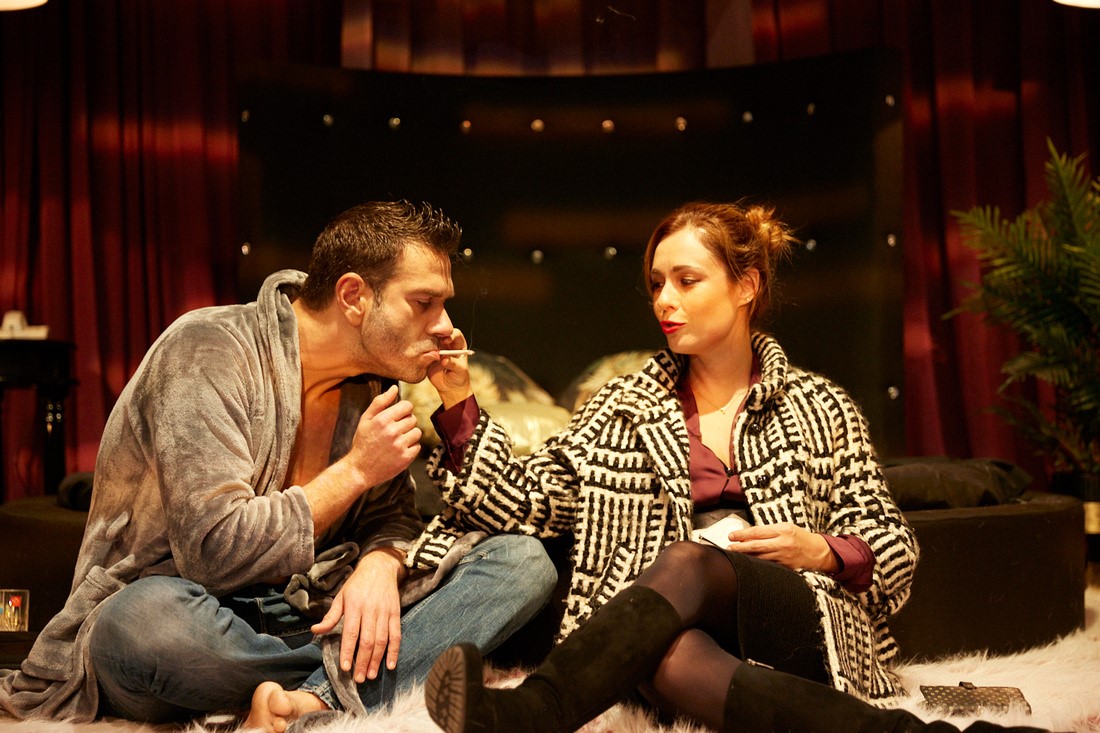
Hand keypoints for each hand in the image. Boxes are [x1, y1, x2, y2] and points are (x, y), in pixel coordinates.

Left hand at [311, 550, 403, 682]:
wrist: (380, 567)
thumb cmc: (357, 584)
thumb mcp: (341, 596)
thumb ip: (331, 616)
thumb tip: (315, 631)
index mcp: (354, 606)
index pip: (351, 632)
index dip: (348, 651)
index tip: (345, 668)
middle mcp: (370, 610)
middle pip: (367, 640)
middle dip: (363, 661)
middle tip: (358, 679)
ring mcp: (385, 612)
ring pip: (382, 640)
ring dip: (377, 660)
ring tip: (371, 675)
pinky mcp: (396, 613)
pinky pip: (396, 635)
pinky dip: (394, 651)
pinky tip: (390, 664)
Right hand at [343, 385, 421, 488]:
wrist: (359, 469)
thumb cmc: (362, 442)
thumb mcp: (365, 419)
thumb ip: (380, 402)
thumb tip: (394, 388)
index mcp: (383, 419)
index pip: (407, 406)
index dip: (404, 410)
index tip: (398, 416)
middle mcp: (392, 431)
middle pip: (413, 419)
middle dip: (405, 423)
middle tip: (394, 431)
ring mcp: (400, 445)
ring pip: (417, 432)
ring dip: (409, 435)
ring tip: (397, 440)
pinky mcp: (405, 458)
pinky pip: (417, 446)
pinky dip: (410, 448)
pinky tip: (399, 450)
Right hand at [427, 328, 472, 408]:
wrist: (450, 388)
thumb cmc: (459, 377)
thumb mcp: (459, 371)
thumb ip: (453, 364)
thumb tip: (444, 360)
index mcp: (458, 345)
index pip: (455, 334)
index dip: (451, 335)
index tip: (446, 341)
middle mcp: (446, 345)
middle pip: (440, 334)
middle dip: (436, 335)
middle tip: (433, 341)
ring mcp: (436, 350)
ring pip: (430, 341)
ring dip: (427, 343)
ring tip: (427, 351)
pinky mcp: (428, 357)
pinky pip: (424, 352)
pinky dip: (422, 353)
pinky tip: (422, 356)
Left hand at [726, 522, 836, 572]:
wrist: (818, 551)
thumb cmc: (800, 537)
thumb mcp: (786, 527)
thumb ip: (769, 531)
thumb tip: (749, 535)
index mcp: (783, 530)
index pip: (758, 532)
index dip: (742, 534)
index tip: (731, 536)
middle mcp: (783, 543)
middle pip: (756, 545)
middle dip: (739, 547)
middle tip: (728, 548)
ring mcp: (784, 556)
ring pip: (760, 557)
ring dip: (745, 557)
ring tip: (734, 557)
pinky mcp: (786, 567)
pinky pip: (767, 566)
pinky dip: (757, 564)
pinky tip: (748, 564)